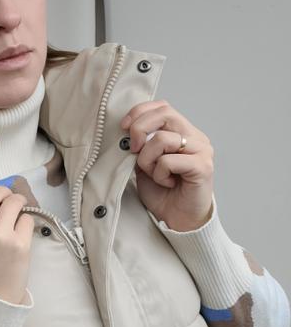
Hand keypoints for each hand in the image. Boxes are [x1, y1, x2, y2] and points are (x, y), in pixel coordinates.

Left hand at [119, 100, 213, 230]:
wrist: (178, 220)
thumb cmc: (163, 193)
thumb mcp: (144, 163)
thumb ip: (139, 145)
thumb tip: (125, 131)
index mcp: (183, 132)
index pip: (162, 107)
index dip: (140, 112)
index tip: (123, 128)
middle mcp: (195, 137)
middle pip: (164, 114)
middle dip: (139, 129)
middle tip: (132, 150)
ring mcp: (201, 151)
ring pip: (162, 139)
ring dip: (147, 159)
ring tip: (154, 174)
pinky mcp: (203, 167)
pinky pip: (169, 161)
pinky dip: (159, 173)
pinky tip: (166, 183)